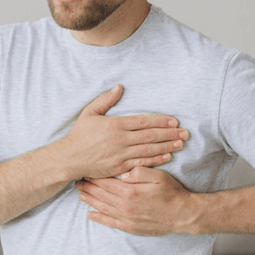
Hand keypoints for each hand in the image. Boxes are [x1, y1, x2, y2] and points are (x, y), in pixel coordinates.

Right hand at [59, 84, 188, 179]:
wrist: (70, 158)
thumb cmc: (80, 134)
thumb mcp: (89, 112)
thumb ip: (105, 99)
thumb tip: (119, 87)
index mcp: (115, 124)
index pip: (144, 121)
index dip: (161, 121)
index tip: (174, 120)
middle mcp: (120, 140)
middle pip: (151, 136)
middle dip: (170, 134)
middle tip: (185, 133)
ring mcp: (121, 155)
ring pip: (149, 149)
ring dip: (167, 146)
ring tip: (181, 143)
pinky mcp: (120, 167)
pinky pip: (142, 163)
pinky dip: (156, 159)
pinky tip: (167, 156)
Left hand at [75, 166, 196, 235]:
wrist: (183, 215)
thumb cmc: (171, 192)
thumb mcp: (158, 175)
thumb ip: (139, 171)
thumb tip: (122, 171)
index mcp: (130, 191)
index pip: (106, 182)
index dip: (94, 176)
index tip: (85, 170)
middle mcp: (125, 206)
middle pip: (101, 195)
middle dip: (88, 187)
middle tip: (77, 181)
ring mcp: (127, 218)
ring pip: (103, 208)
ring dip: (90, 201)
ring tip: (80, 194)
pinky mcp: (130, 227)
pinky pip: (110, 222)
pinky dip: (99, 218)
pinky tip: (90, 215)